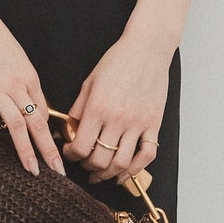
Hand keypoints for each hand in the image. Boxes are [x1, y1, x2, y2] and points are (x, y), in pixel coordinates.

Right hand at [0, 15, 67, 176]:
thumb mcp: (19, 60)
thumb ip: (27, 83)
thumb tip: (36, 108)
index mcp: (30, 78)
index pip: (45, 112)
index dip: (51, 135)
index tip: (58, 154)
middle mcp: (16, 86)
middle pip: (37, 123)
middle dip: (49, 150)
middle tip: (58, 173)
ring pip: (15, 125)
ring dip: (25, 150)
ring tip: (32, 172)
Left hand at [61, 33, 167, 185]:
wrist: (147, 49)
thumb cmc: (117, 61)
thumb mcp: (89, 82)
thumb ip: (78, 109)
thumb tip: (69, 130)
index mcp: (97, 108)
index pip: (80, 147)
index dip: (71, 155)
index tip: (70, 153)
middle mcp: (118, 119)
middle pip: (100, 160)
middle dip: (88, 167)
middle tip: (85, 164)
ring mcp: (138, 123)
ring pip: (122, 163)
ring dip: (109, 174)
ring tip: (102, 173)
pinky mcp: (154, 124)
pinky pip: (147, 155)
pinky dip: (136, 169)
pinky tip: (126, 172)